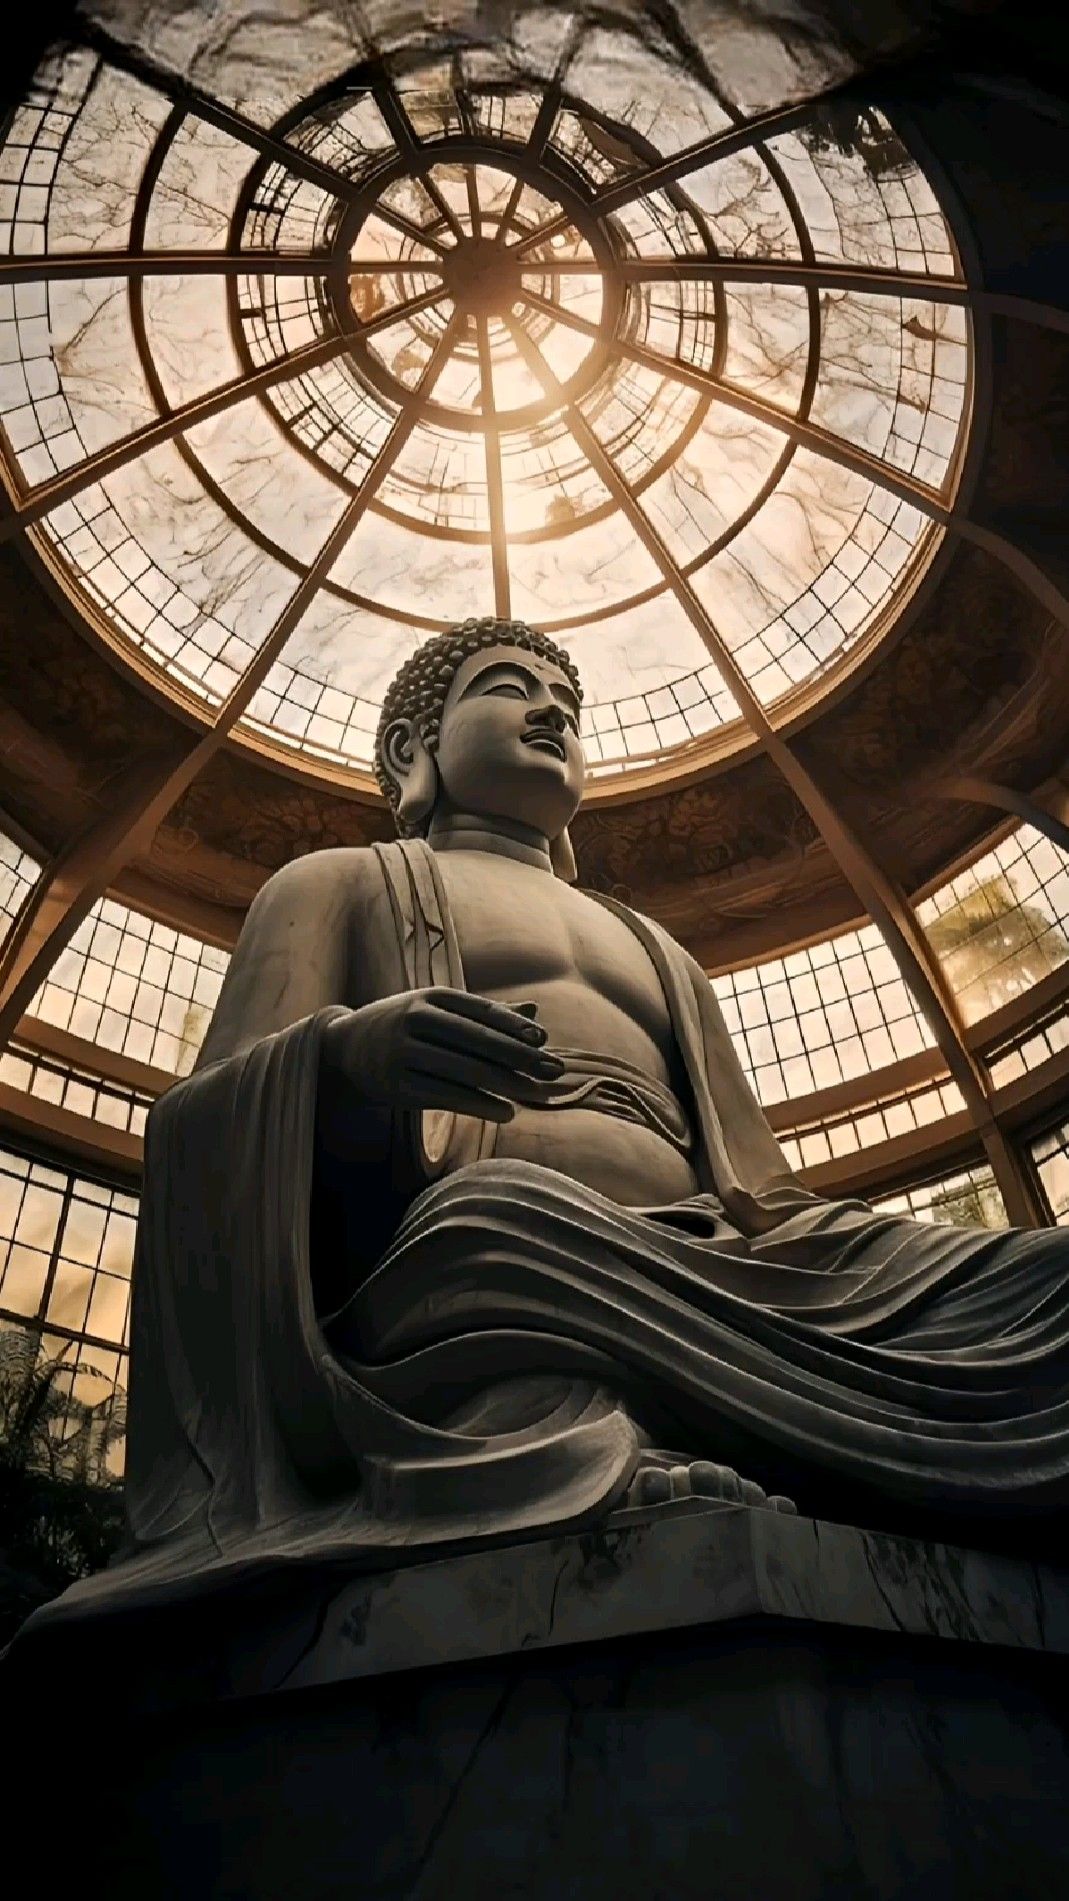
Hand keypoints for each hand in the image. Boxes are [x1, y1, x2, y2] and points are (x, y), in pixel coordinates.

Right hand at [319, 987, 562, 1124]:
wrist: (346, 1048)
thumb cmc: (406, 1026)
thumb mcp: (439, 1011)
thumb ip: (485, 1014)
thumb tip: (535, 1013)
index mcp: (430, 997)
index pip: (480, 1011)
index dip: (514, 1026)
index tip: (544, 1040)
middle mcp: (415, 1020)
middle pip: (477, 1041)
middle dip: (519, 1057)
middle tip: (553, 1071)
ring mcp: (403, 1053)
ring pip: (464, 1071)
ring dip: (506, 1085)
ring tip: (536, 1095)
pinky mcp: (396, 1085)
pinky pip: (446, 1096)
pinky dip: (480, 1105)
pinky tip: (506, 1112)